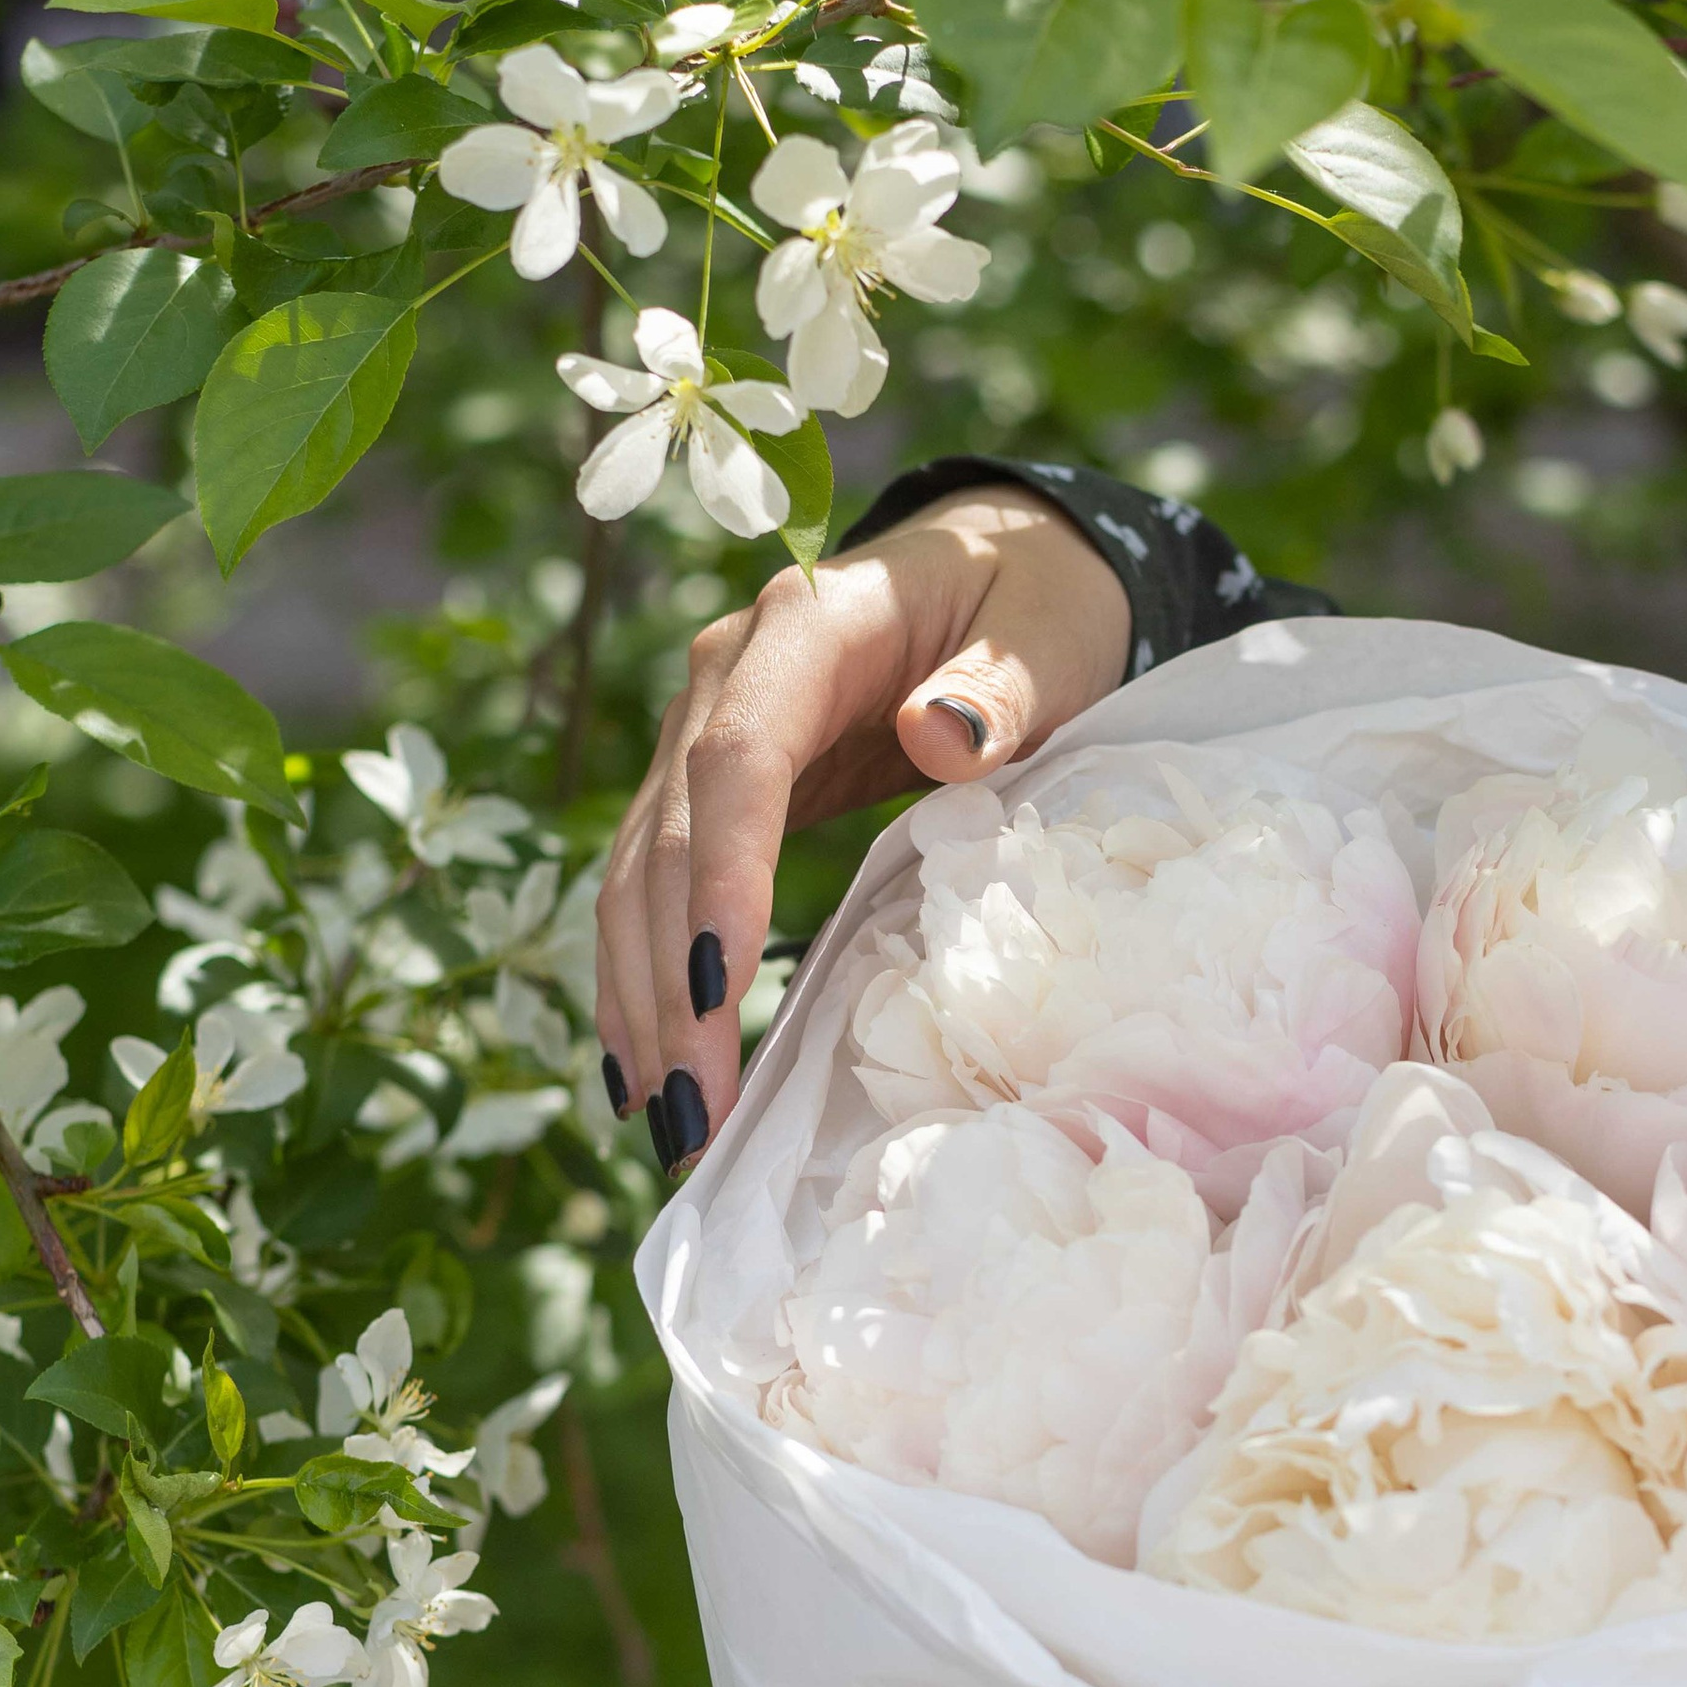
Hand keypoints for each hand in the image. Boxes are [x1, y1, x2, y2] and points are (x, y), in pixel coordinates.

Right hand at [595, 485, 1130, 1169]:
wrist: (993, 561)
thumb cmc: (1035, 601)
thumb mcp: (1048, 631)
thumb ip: (1000, 683)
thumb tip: (941, 733)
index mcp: (804, 627)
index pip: (735, 760)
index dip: (719, 875)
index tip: (715, 988)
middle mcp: (726, 676)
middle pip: (668, 839)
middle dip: (669, 982)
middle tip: (690, 1113)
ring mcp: (704, 731)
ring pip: (639, 876)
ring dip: (641, 1002)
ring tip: (666, 1125)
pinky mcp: (714, 786)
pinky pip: (657, 888)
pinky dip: (646, 978)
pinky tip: (646, 1070)